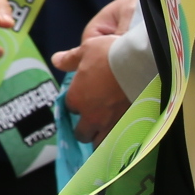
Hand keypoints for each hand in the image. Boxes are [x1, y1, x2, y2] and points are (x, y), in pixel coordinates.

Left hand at [52, 0, 140, 143]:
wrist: (139, 63)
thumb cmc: (109, 54)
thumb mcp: (85, 50)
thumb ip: (69, 59)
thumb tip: (55, 60)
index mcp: (77, 98)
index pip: (70, 108)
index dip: (76, 103)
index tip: (84, 97)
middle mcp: (91, 115)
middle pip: (82, 133)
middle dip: (84, 129)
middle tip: (91, 121)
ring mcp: (111, 123)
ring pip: (100, 143)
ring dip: (100, 139)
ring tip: (105, 134)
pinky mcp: (129, 125)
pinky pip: (120, 140)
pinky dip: (119, 140)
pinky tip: (123, 134)